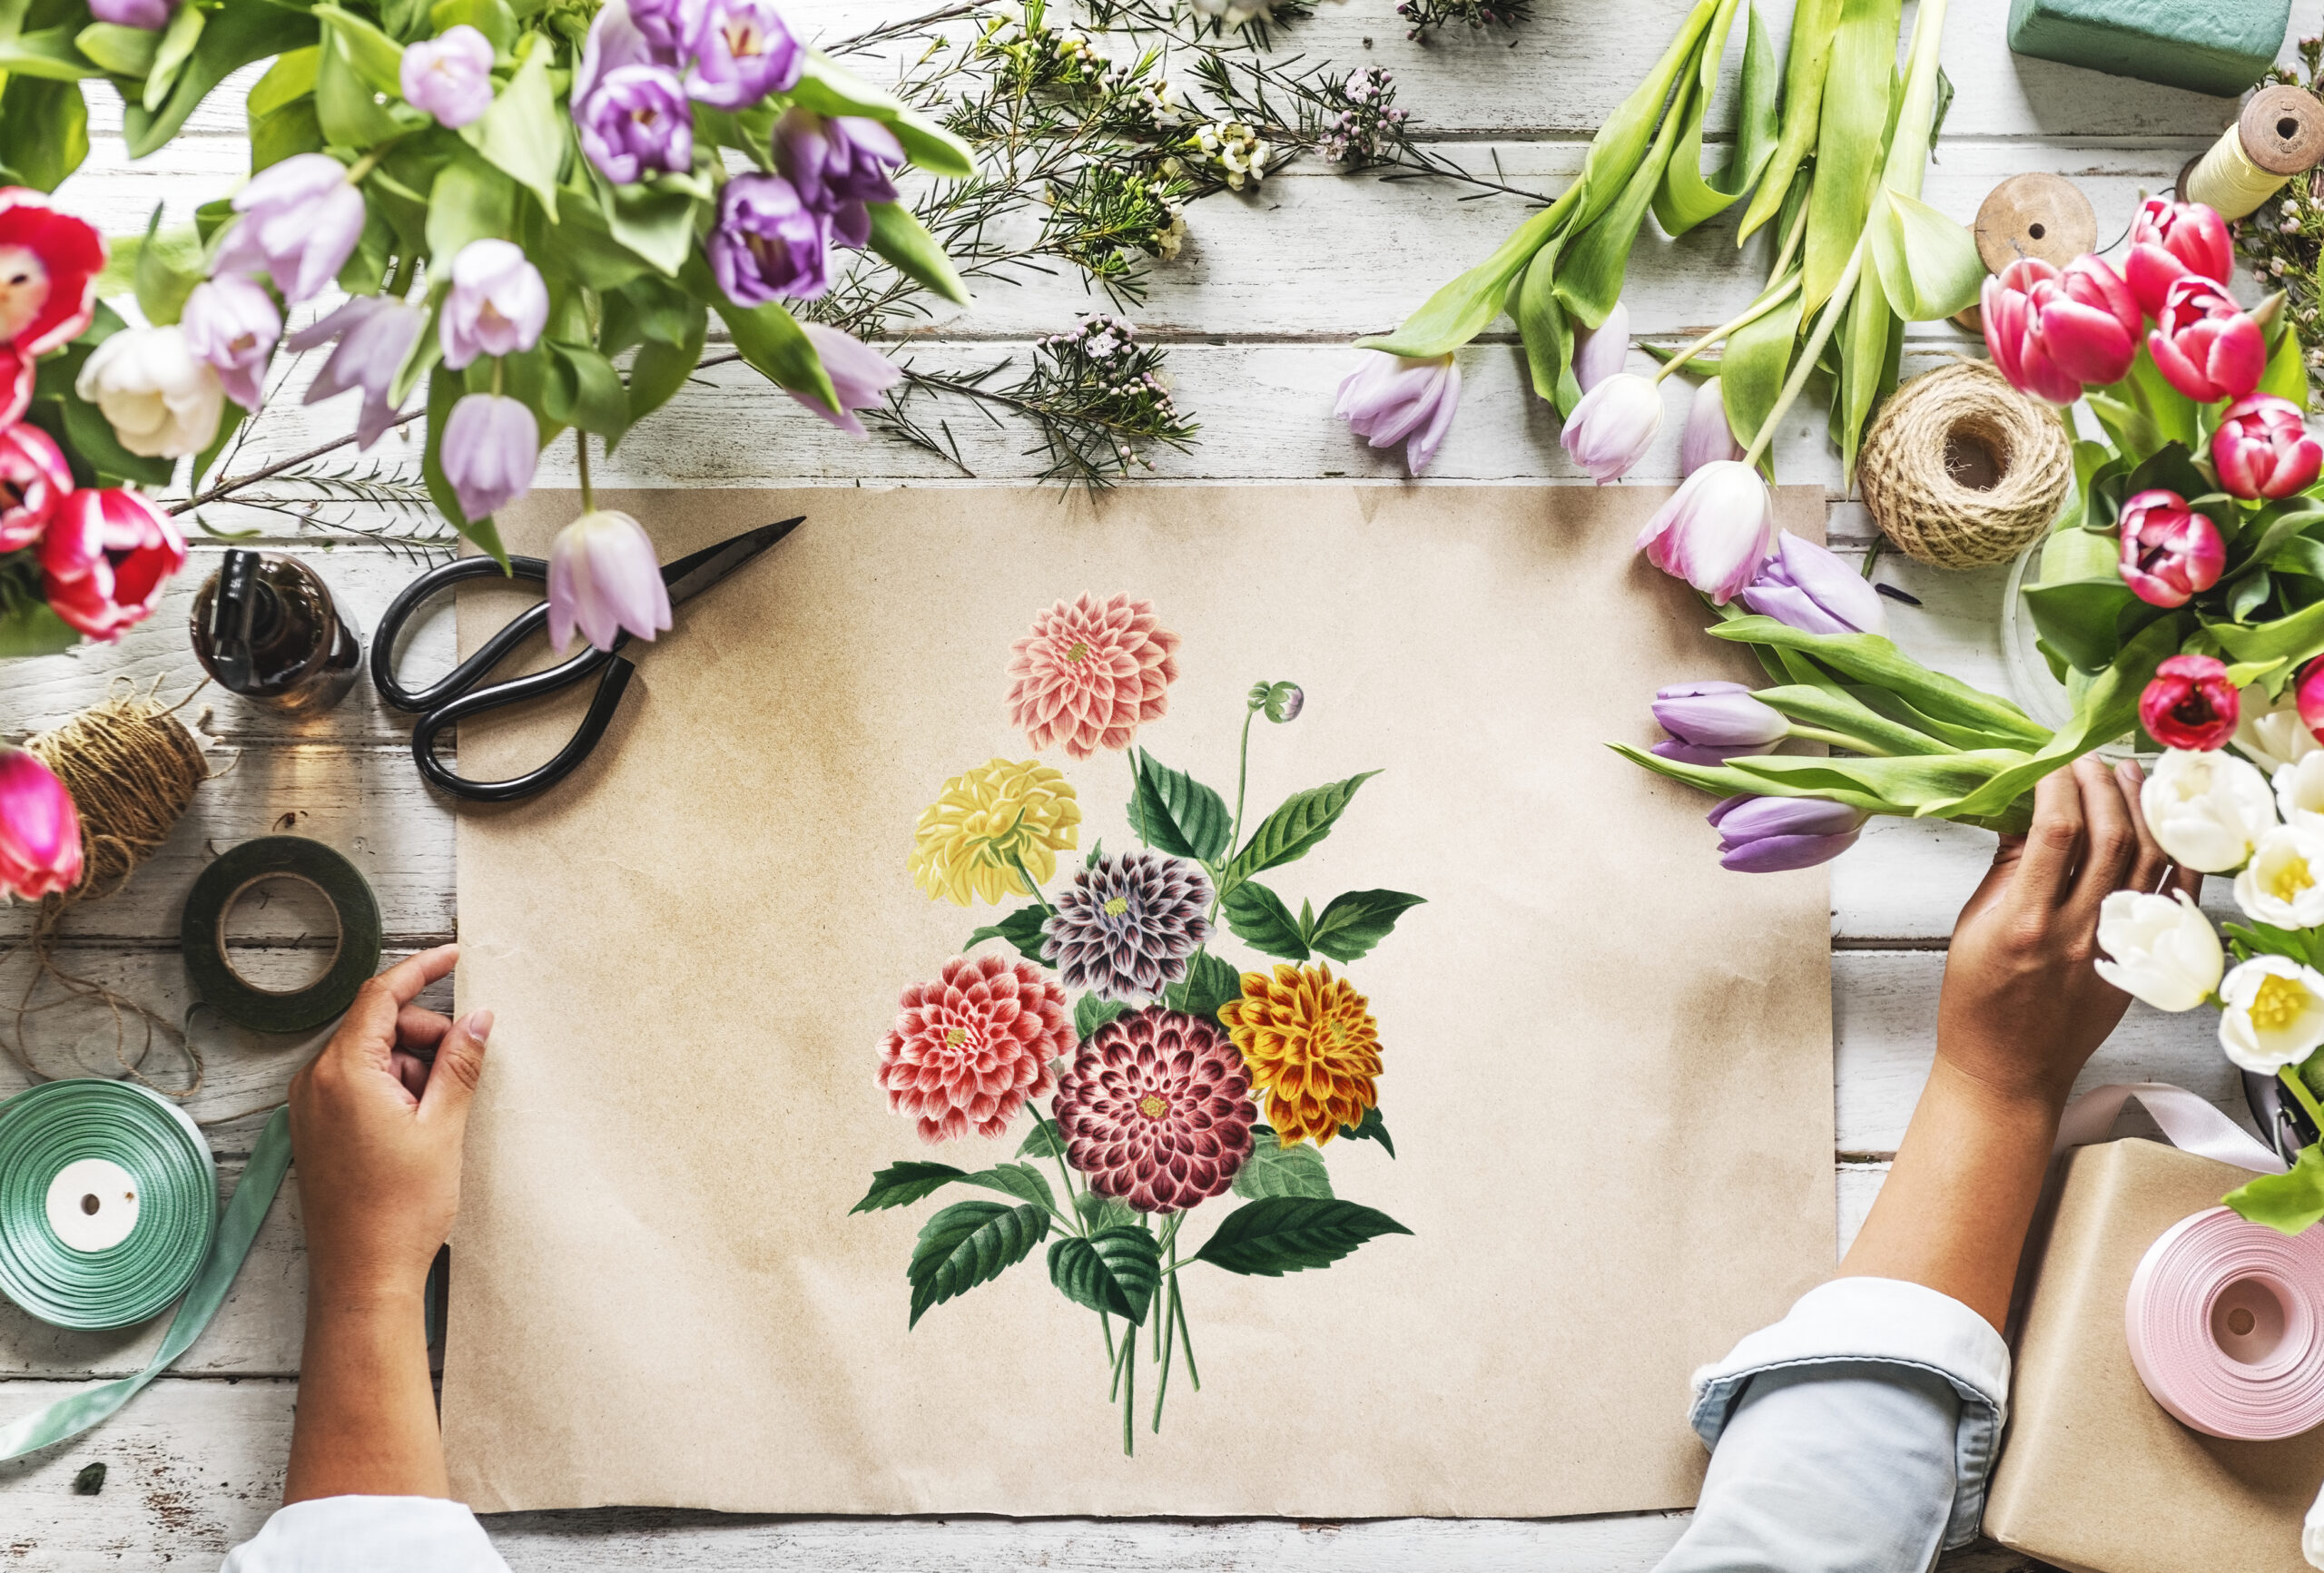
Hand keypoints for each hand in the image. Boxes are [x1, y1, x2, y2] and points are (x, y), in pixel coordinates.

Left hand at [287, 944, 490, 1305]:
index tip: (454, 956)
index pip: (381, 995)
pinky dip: (393, 1090)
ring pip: (372, 1058)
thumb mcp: (443, 1127)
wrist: (363, 1276)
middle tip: (464, 1068)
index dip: (421, 969)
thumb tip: (478, 1018)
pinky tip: (419, 1125)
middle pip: (379, 1026)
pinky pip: (358, 1086)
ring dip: (412, 1068)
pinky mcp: (316, 1130)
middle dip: (426, 1035)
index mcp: (344, 1072)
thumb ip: (459, 1063)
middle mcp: (316, 1082)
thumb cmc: (399, 1210)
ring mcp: (311, 1108)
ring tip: (439, 1116)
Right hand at [1938, 755, 2198, 1110]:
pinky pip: (2174, 899)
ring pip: (2148, 860)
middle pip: (2109, 837)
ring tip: (2127, 774)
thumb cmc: (1977, 1002)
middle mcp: (2076, 933)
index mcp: (2024, 923)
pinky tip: (2164, 824)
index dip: (2058, 785)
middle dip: (2101, 784)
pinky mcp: (2139, 961)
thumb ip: (2004, 868)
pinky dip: (2176, 856)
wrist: (2007, 1067)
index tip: (2048, 762)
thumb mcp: (1972, 926)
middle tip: (2087, 759)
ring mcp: (2115, 947)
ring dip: (2141, 808)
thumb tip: (2023, 811)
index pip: (2054, 832)